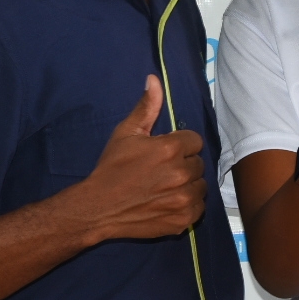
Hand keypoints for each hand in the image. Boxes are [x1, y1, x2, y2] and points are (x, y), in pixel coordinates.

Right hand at [77, 76, 207, 240]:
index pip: (194, 141)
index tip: (164, 153)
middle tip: (162, 171)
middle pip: (198, 163)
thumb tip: (155, 79)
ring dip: (188, 185)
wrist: (98, 208)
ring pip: (200, 185)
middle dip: (183, 164)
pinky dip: (188, 205)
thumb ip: (147, 107)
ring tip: (166, 187)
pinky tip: (169, 202)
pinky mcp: (183, 220)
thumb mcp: (126, 133)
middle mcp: (181, 173)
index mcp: (170, 149)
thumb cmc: (111, 168)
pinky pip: (199, 207)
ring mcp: (183, 199)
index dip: (180, 145)